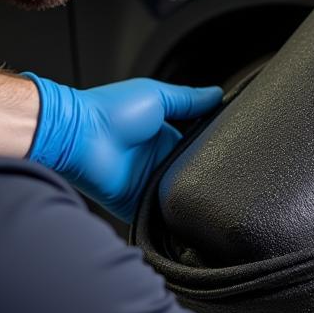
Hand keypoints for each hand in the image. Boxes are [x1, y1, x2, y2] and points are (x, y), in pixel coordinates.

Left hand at [23, 75, 222, 222]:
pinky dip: (171, 218)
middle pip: (190, 175)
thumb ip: (189, 100)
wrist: (79, 135)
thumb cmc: (110, 110)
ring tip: (210, 196)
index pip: (197, 148)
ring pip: (179, 197)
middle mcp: (157, 161)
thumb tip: (217, 94)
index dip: (213, 151)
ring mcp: (147, 185)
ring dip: (189, 197)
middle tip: (225, 178)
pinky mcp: (136, 205)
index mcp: (163, 136)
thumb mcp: (157, 95)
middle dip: (204, 177)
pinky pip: (160, 217)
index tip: (234, 152)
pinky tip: (186, 214)